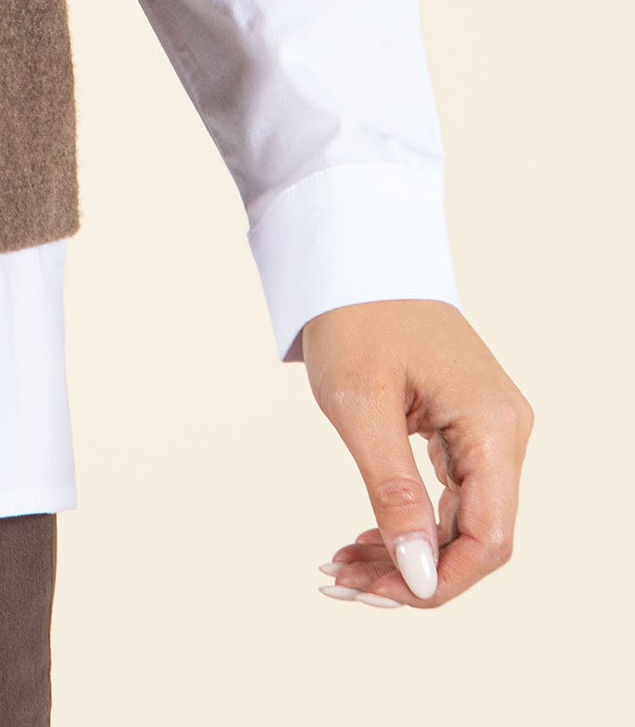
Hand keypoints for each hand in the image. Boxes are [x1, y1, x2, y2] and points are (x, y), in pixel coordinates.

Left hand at [301, 299, 530, 610]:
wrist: (355, 254)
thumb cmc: (354, 317)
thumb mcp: (361, 407)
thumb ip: (394, 492)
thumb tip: (420, 577)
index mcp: (492, 426)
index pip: (488, 538)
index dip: (439, 580)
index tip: (377, 593)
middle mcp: (505, 431)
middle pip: (477, 537)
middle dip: (414, 571)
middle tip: (343, 581)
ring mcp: (489, 428)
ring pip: (461, 521)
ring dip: (407, 552)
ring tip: (343, 564)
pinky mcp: (466, 425)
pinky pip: (451, 495)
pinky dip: (410, 521)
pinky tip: (366, 536)